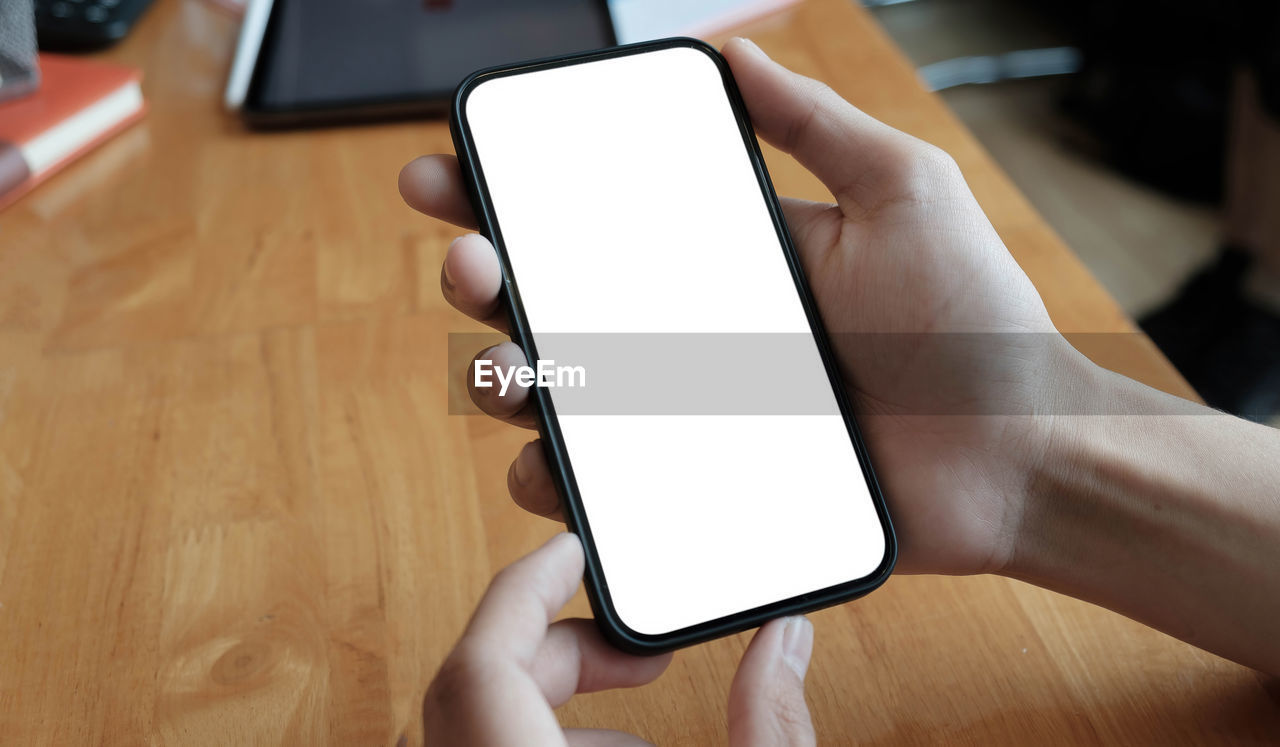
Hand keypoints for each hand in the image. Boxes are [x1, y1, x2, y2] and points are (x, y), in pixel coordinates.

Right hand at [400, 38, 1089, 575]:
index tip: (450, 172)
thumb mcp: (901, 192)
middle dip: (483, 279)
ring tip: (506, 368)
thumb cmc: (973, 323)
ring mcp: (692, 419)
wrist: (1017, 454)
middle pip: (555, 307)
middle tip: (470, 265)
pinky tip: (552, 468)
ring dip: (502, 380)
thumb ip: (815, 125)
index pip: (595, 220)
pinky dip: (559, 487)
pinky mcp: (703, 493)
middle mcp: (692, 336)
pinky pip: (606, 495)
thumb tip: (737, 55)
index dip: (511, 195)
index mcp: (722, 261)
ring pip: (560, 402)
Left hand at [425, 533, 815, 744]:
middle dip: (555, 649)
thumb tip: (785, 640)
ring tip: (636, 725)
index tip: (569, 553)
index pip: (480, 665)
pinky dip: (537, 743)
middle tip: (635, 654)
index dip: (522, 590)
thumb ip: (771, 725)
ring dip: (545, 704)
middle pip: (471, 689)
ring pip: (475, 731)